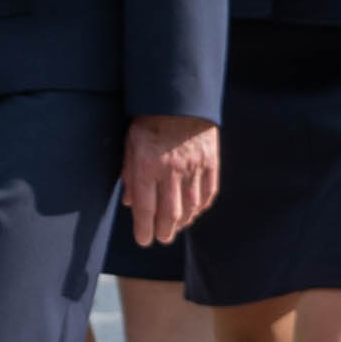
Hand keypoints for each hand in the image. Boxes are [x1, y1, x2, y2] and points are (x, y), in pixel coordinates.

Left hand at [123, 114, 218, 249]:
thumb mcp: (130, 146)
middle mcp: (171, 170)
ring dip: (183, 222)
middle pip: (170, 212)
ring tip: (175, 229)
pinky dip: (200, 207)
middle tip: (161, 239)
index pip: (145, 208)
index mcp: (147, 166)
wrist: (180, 101)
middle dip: (164, 230)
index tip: (143, 240)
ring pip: (191, 206)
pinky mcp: (210, 163)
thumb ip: (130, 176)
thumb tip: (130, 204)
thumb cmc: (149, 123)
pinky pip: (208, 193)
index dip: (144, 228)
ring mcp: (193, 168)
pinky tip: (194, 213)